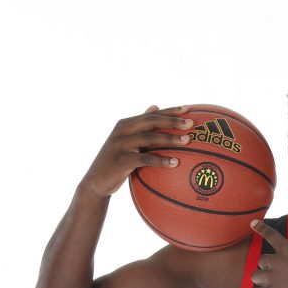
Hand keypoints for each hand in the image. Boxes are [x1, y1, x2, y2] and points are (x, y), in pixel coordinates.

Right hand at [79, 104, 196, 198]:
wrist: (96, 181)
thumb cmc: (117, 162)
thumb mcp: (126, 141)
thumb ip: (140, 125)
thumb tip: (155, 106)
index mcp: (126, 124)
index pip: (151, 114)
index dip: (169, 111)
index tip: (188, 109)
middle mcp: (122, 130)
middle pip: (151, 121)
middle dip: (172, 121)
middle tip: (191, 123)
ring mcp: (120, 144)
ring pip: (149, 138)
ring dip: (170, 138)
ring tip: (187, 141)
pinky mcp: (121, 160)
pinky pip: (144, 159)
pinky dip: (160, 160)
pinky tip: (175, 163)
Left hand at [248, 220, 287, 287]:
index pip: (271, 235)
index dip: (261, 228)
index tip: (253, 223)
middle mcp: (277, 261)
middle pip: (261, 260)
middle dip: (268, 267)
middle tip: (280, 276)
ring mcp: (272, 278)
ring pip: (254, 275)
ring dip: (261, 280)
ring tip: (273, 286)